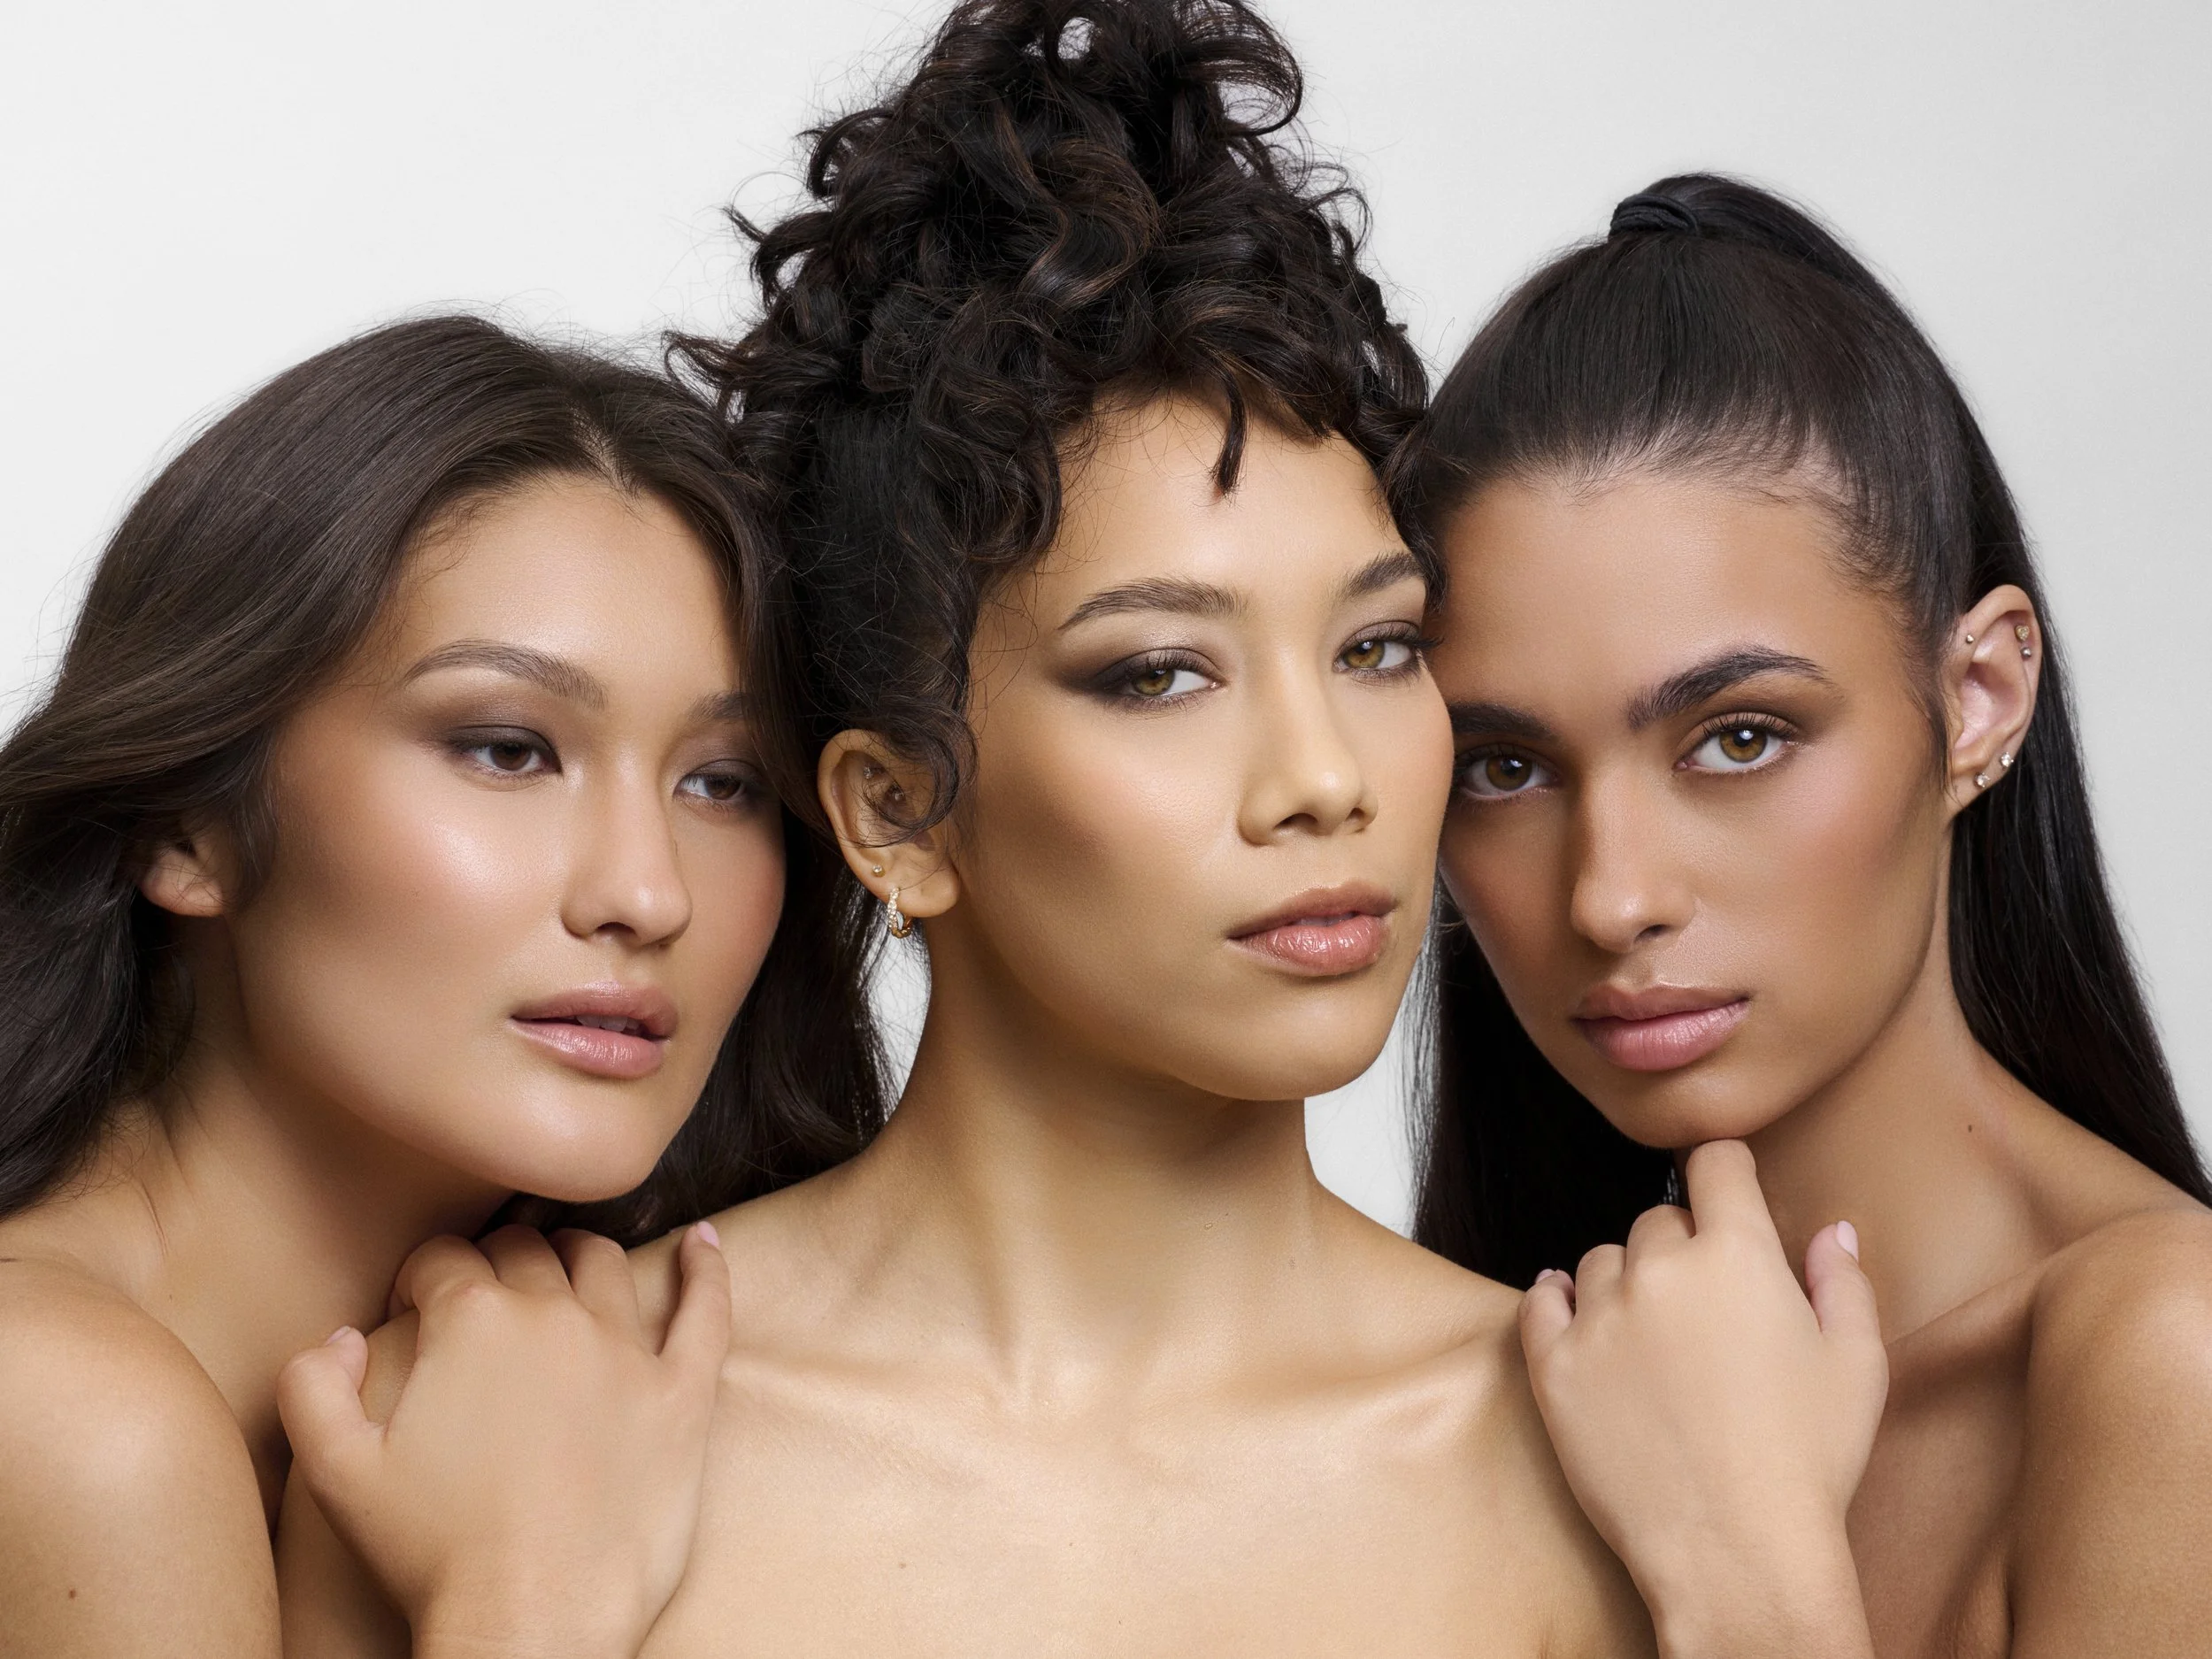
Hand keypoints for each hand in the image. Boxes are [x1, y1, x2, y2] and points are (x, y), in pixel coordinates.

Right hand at [277, 1222, 729, 1658]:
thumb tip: (340, 1336)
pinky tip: (703, 1241)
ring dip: (576, 1255)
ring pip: (603, 1264)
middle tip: (483, 1301)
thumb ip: (312, 1386)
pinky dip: (705, 1268)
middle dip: (494, 1264)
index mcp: (473, 1321)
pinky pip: (705, 1311)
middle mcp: (554, 1316)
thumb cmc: (435, 1554)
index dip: (421, 1280)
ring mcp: (626, 1351)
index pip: (443, 1260)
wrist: (533, 1618)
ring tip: (564, 1267)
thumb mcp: (336, 1473)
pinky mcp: (682, 1394)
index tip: (414, 1308)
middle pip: (525, 1252)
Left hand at [1521, 1141, 1886, 1658]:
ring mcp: (1599, 1317)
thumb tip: (1831, 1230)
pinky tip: (1570, 1309)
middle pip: (1658, 1220)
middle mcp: (1659, 1270)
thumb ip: (1841, 1282)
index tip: (1725, 1187)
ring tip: (1654, 1337)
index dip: (1723, 1170)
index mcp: (1737, 1255)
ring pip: (1601, 1261)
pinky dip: (1555, 1300)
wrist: (1737, 1553)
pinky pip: (1541, 1303)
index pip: (1716, 1164)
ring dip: (1625, 1282)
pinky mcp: (1553, 1367)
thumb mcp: (1857, 1365)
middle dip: (1683, 1247)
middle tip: (1706, 1305)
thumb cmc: (1809, 1462)